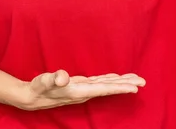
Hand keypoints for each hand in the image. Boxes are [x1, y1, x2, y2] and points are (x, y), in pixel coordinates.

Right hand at [18, 70, 145, 110]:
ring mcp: (83, 89)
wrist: (31, 97)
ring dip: (121, 82)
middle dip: (127, 85)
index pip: (104, 89)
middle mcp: (84, 92)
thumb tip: (62, 77)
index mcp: (79, 91)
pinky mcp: (81, 86)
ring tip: (136, 80)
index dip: (120, 88)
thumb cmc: (38, 88)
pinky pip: (101, 83)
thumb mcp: (44, 81)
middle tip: (143, 82)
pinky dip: (111, 80)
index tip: (135, 88)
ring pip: (107, 85)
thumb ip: (53, 78)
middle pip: (110, 88)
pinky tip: (116, 78)